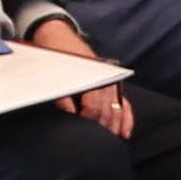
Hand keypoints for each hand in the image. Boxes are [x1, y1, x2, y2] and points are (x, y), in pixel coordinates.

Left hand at [26, 19, 132, 136]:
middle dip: (100, 127)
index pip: (93, 105)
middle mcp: (105, 77)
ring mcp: (111, 81)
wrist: (59, 38)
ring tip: (108, 141)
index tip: (80, 129)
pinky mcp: (113, 84)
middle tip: (93, 141)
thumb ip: (61, 97)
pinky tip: (125, 133)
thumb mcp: (54, 75)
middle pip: (106, 110)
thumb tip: (69, 116)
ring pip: (117, 109)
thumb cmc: (56, 58)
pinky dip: (126, 119)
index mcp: (91, 74)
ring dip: (113, 127)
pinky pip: (125, 104)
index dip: (87, 120)